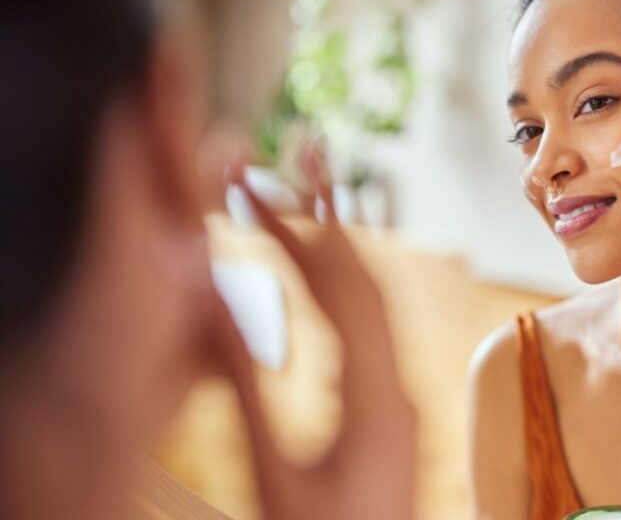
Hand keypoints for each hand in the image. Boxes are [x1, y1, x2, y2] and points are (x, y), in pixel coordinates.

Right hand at [212, 142, 415, 519]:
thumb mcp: (274, 472)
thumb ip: (246, 388)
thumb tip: (216, 301)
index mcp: (375, 397)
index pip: (337, 289)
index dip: (293, 231)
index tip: (248, 188)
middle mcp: (399, 386)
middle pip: (367, 279)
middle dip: (328, 213)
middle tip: (300, 151)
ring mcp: (399, 396)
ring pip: (375, 300)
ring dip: (341, 243)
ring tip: (312, 190)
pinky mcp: (390, 410)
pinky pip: (374, 330)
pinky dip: (345, 287)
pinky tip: (322, 274)